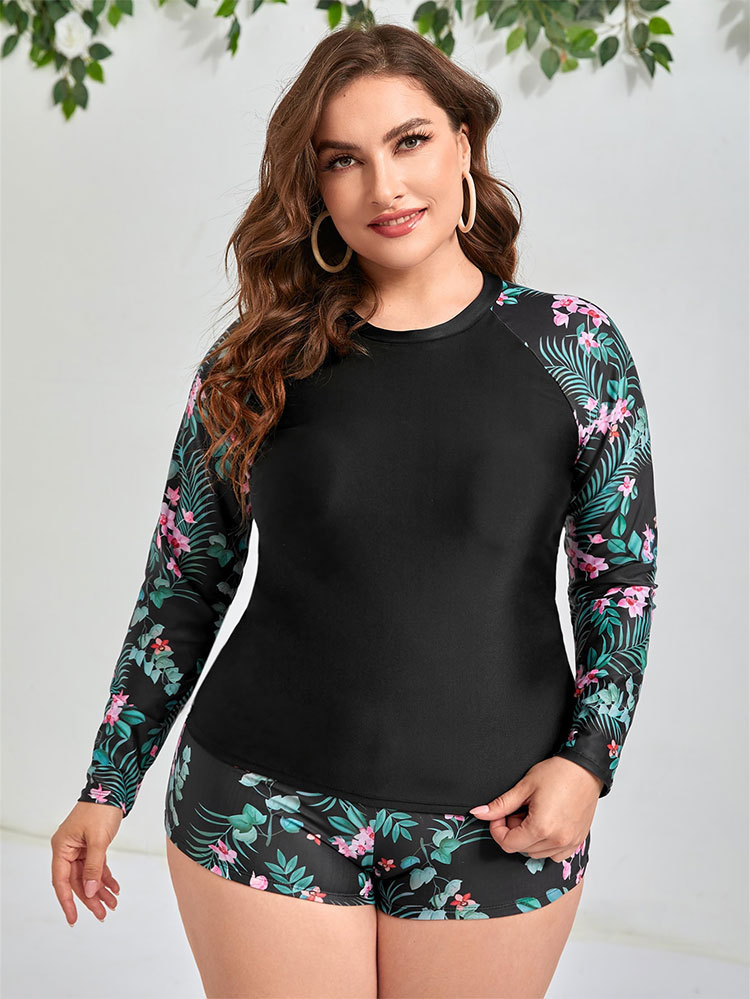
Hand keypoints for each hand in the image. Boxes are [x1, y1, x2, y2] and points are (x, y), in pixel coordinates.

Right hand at [50, 801, 122, 925]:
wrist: (113, 788)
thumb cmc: (101, 808)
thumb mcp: (98, 840)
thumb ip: (94, 866)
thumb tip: (90, 891)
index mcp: (62, 847)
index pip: (62, 881)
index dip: (68, 901)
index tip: (74, 919)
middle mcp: (68, 849)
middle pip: (77, 881)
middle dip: (91, 898)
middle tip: (103, 914)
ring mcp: (80, 848)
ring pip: (88, 876)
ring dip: (100, 890)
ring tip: (113, 904)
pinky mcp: (92, 845)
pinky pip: (97, 867)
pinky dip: (105, 877)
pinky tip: (114, 888)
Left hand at [467, 756, 602, 861]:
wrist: (585, 769)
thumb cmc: (558, 773)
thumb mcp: (524, 786)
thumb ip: (500, 805)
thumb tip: (479, 813)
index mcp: (541, 828)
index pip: (508, 844)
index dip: (498, 830)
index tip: (500, 815)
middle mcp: (557, 840)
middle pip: (521, 849)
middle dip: (513, 831)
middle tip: (518, 810)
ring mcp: (569, 843)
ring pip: (537, 853)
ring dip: (529, 838)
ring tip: (533, 814)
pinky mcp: (577, 841)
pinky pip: (554, 854)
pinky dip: (545, 844)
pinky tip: (546, 824)